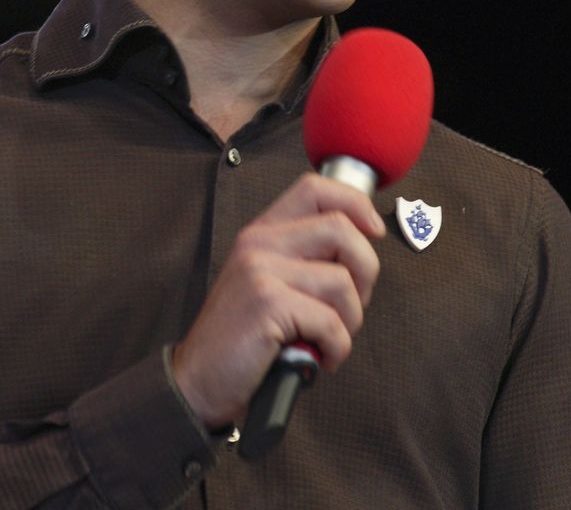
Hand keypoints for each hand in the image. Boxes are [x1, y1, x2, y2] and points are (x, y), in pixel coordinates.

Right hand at [172, 172, 385, 428]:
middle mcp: (259, 243)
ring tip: (326, 338)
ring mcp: (261, 271)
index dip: (355, 204)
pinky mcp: (267, 304)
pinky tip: (316, 356)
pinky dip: (335, 348)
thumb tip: (360, 246)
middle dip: (365, 271)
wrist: (197, 380)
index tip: (373, 231)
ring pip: (342, 281)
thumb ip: (303, 257)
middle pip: (341, 229)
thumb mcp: (265, 281)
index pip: (315, 189)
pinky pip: (331, 322)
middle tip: (350, 304)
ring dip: (349, 321)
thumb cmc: (240, 338)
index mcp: (262, 232)